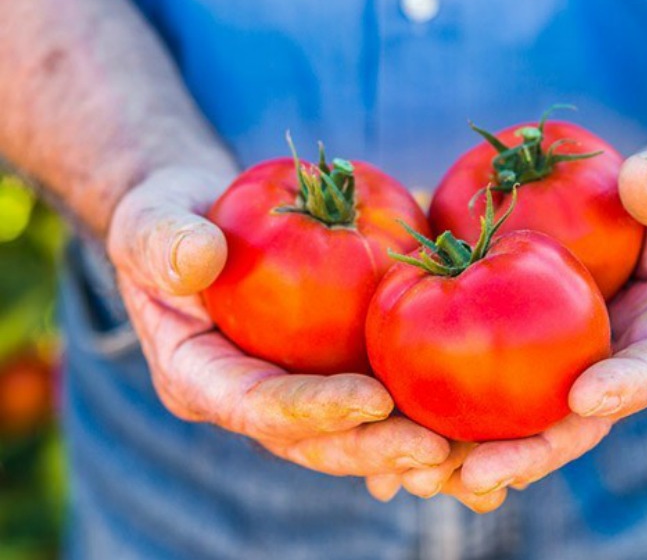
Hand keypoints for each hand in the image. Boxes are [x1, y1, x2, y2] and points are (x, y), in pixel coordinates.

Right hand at [107, 165, 450, 475]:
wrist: (203, 224)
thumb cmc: (170, 221)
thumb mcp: (152, 221)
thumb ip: (162, 240)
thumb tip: (197, 257)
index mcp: (200, 377)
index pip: (256, 406)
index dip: (314, 408)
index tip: (373, 399)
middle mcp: (250, 399)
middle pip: (315, 440)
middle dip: (375, 449)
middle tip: (436, 449)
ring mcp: (293, 392)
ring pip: (354, 435)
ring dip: (408, 446)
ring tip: (468, 448)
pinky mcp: (329, 374)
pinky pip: (377, 401)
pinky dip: (420, 411)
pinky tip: (470, 419)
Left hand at [369, 133, 646, 510]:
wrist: (644, 211)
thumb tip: (646, 182)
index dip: (625, 385)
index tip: (585, 396)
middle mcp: (612, 362)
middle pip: (573, 422)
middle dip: (527, 452)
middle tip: (475, 474)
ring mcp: (564, 363)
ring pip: (520, 421)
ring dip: (470, 455)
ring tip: (416, 475)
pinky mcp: (521, 350)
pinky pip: (483, 384)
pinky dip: (442, 412)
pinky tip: (391, 428)